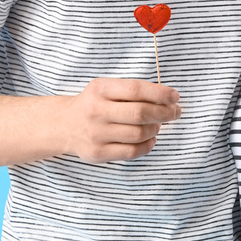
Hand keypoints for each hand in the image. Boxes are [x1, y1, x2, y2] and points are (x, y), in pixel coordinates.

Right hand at [63, 78, 180, 162]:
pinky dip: (147, 145)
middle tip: (175, 112)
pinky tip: (150, 138)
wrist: (64, 125)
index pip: (136, 89)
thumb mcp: (107, 88)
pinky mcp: (98, 153)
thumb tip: (167, 99)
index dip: (160, 93)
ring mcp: (96, 134)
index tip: (175, 96)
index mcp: (100, 89)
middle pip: (139, 113)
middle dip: (164, 113)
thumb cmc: (95, 103)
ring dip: (155, 129)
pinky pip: (131, 151)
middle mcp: (96, 111)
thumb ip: (132, 91)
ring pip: (138, 134)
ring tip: (158, 124)